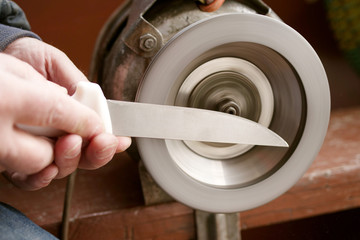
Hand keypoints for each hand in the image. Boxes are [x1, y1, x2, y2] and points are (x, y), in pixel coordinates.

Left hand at [0, 38, 130, 189]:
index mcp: (73, 117)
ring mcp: (37, 148)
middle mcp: (58, 136)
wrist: (4, 55)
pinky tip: (48, 168)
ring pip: (63, 168)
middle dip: (98, 153)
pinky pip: (30, 179)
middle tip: (101, 141)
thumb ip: (79, 85)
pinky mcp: (14, 158)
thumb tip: (96, 106)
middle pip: (85, 158)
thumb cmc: (29, 60)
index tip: (121, 140)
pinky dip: (42, 178)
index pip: (97, 137)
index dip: (111, 142)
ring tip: (71, 142)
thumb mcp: (58, 65)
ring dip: (73, 159)